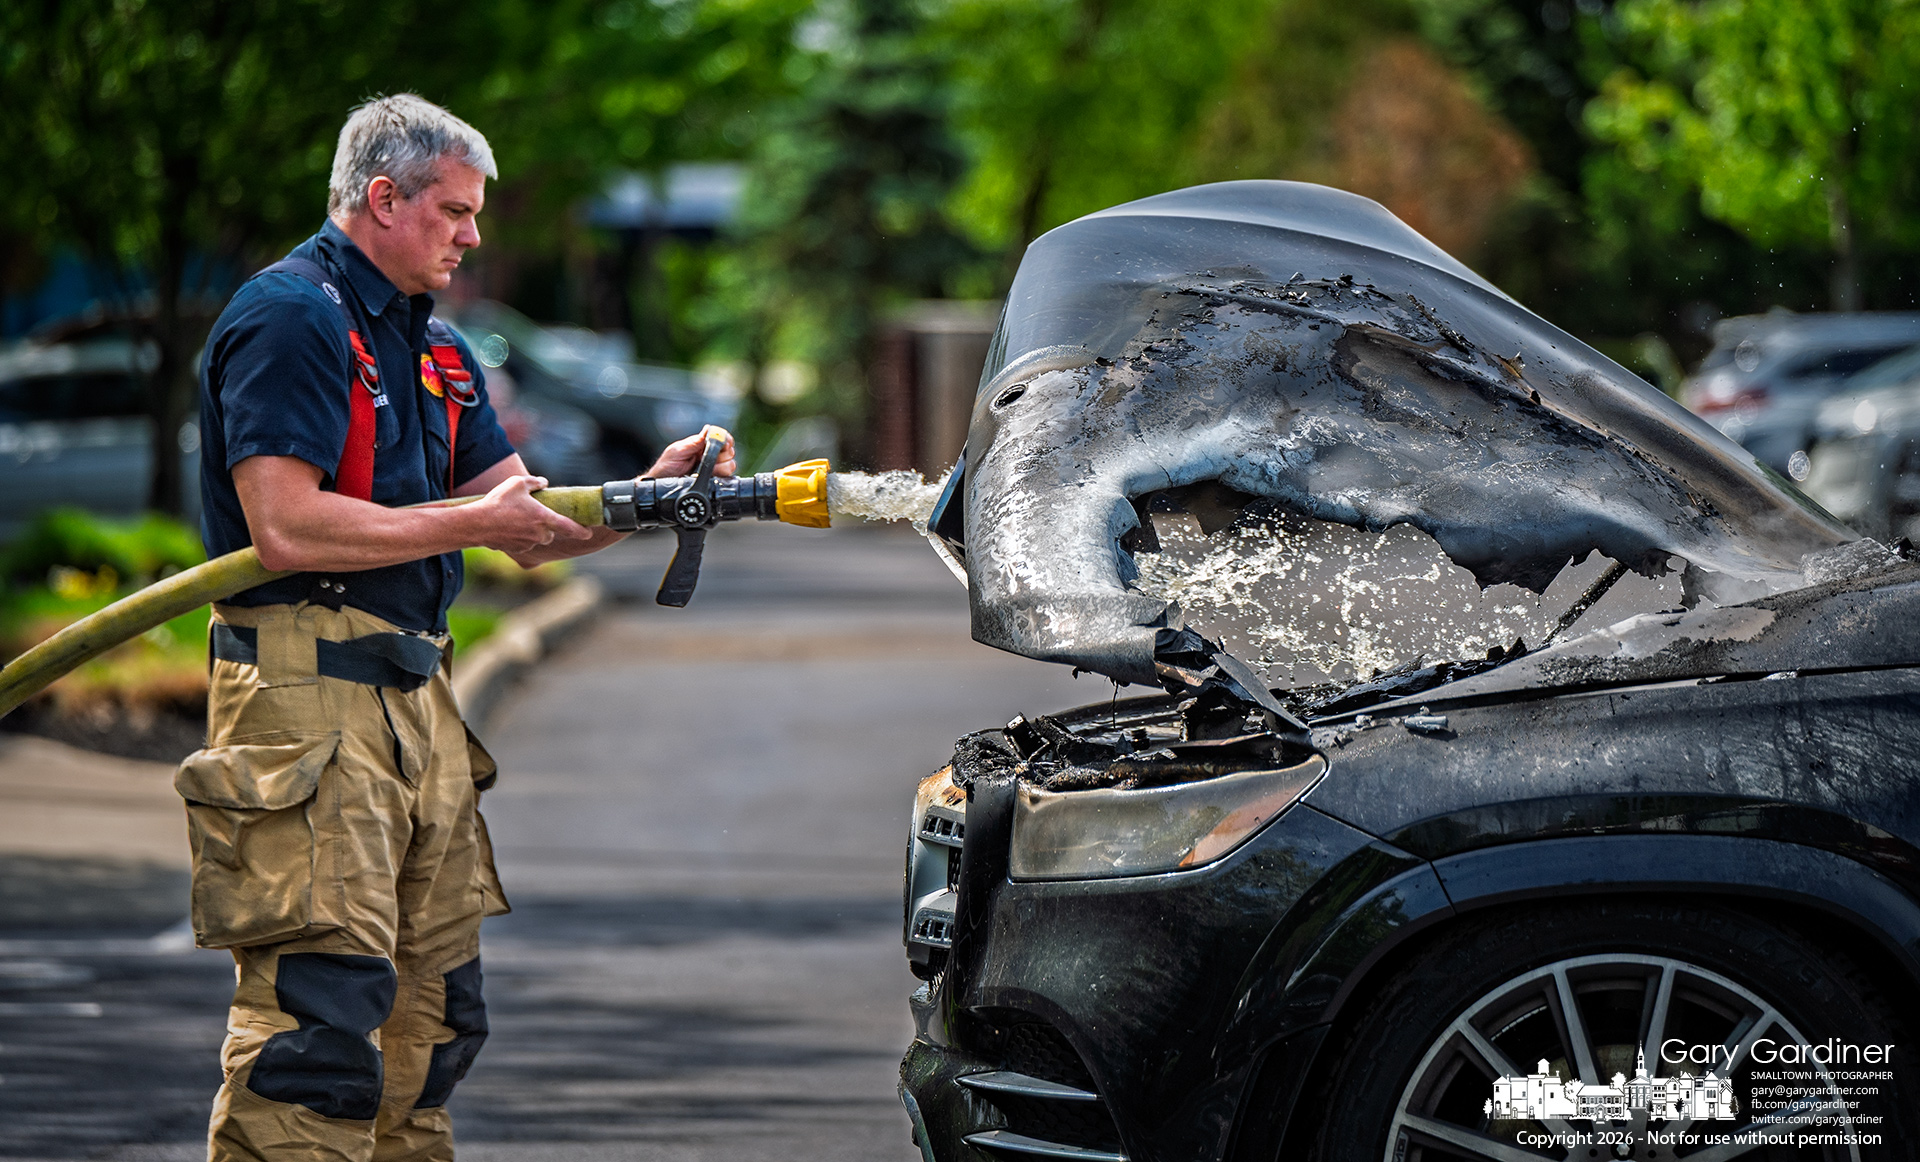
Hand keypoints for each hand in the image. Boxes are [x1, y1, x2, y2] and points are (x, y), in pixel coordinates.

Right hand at [465, 473, 593, 553]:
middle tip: (532, 515)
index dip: (581, 531)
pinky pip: (523, 544)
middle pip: (550, 533)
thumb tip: (544, 483)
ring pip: (536, 539)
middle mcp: (539, 534)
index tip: (588, 534)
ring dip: (531, 532)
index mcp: (543, 518)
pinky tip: (506, 527)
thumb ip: (534, 482)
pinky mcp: (516, 550)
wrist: (477, 523)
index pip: (569, 527)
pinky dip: (519, 537)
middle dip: (546, 527)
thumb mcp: (517, 483)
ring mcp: (527, 544)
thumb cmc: (499, 501)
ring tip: (515, 519)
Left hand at [643, 425, 736, 479]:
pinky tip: (711, 475)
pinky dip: (722, 475)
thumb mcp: (677, 450)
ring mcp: (713, 468)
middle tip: (708, 458)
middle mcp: (709, 455)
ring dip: (721, 466)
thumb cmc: (666, 467)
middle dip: (721, 454)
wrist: (661, 484)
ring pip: (730, 463)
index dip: (724, 440)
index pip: (721, 437)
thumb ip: (693, 442)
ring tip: (708, 469)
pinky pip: (727, 476)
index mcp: (701, 444)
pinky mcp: (715, 479)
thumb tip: (708, 430)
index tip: (722, 444)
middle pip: (729, 450)